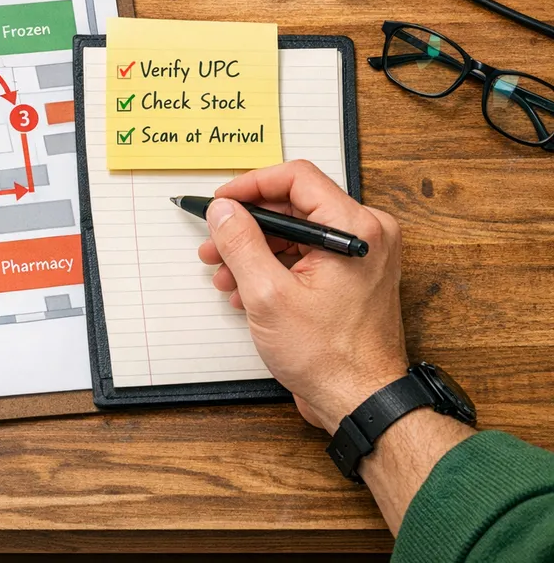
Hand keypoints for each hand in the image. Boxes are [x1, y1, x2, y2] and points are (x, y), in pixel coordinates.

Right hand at [198, 160, 408, 433]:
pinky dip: (273, 267)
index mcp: (355, 228)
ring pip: (296, 232)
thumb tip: (223, 211)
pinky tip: (246, 290)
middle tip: (214, 242)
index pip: (297, 178)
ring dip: (255, 250)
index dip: (251, 186)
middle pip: (294, 206)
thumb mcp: (268, 295)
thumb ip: (241, 243)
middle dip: (247, 226)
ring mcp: (359, 257)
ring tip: (225, 274)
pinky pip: (306, 255)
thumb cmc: (331, 357)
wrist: (361, 400)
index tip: (222, 202)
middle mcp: (365, 235)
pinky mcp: (351, 277)